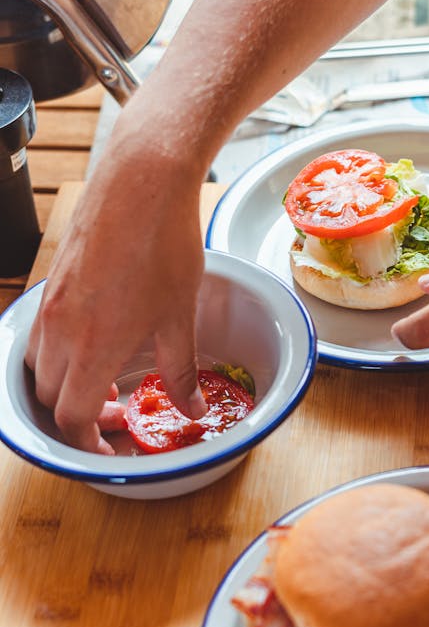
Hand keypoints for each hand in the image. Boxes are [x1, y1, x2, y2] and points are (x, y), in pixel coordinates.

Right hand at [25, 150, 206, 453]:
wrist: (141, 179)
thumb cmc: (164, 243)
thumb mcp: (181, 316)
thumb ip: (181, 370)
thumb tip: (192, 408)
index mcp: (93, 346)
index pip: (72, 417)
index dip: (89, 443)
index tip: (111, 446)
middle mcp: (61, 328)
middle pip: (49, 396)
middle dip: (78, 416)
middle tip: (117, 414)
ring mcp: (52, 303)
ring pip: (38, 365)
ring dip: (65, 385)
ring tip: (104, 380)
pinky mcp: (54, 280)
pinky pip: (41, 332)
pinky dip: (59, 353)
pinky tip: (96, 340)